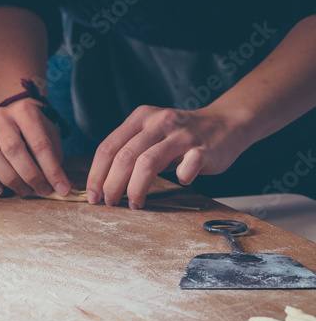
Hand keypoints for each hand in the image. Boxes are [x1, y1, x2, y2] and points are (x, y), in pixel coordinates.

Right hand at [0, 99, 71, 196]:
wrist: (15, 116)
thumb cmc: (35, 131)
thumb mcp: (50, 139)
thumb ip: (55, 162)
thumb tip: (65, 189)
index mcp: (25, 112)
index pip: (39, 144)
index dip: (52, 169)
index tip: (62, 188)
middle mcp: (2, 120)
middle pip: (13, 149)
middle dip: (30, 175)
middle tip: (42, 190)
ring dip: (10, 179)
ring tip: (25, 190)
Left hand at [86, 105, 250, 208]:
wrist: (227, 123)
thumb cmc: (181, 136)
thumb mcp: (151, 133)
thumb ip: (130, 150)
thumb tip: (103, 184)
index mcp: (140, 118)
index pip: (107, 148)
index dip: (96, 175)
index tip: (93, 195)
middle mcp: (159, 122)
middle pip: (124, 157)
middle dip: (112, 185)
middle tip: (110, 202)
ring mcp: (182, 135)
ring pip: (147, 163)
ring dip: (135, 189)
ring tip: (134, 203)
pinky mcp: (203, 149)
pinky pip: (186, 169)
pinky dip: (180, 179)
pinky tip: (181, 181)